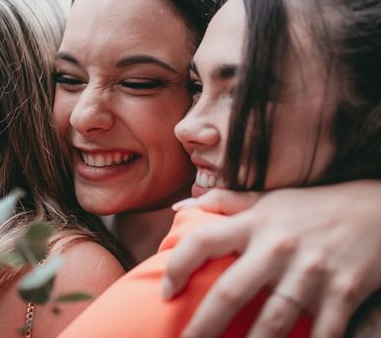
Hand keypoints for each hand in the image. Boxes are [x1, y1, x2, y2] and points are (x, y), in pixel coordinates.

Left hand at [162, 181, 380, 337]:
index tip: (165, 291)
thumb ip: (223, 202)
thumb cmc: (310, 207)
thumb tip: (178, 207)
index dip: (178, 265)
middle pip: (230, 291)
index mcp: (255, 224)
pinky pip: (322, 334)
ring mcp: (311, 272)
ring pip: (272, 322)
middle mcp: (277, 247)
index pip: (203, 240)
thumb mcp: (267, 199)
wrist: (373, 208)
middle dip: (203, 325)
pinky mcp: (343, 293)